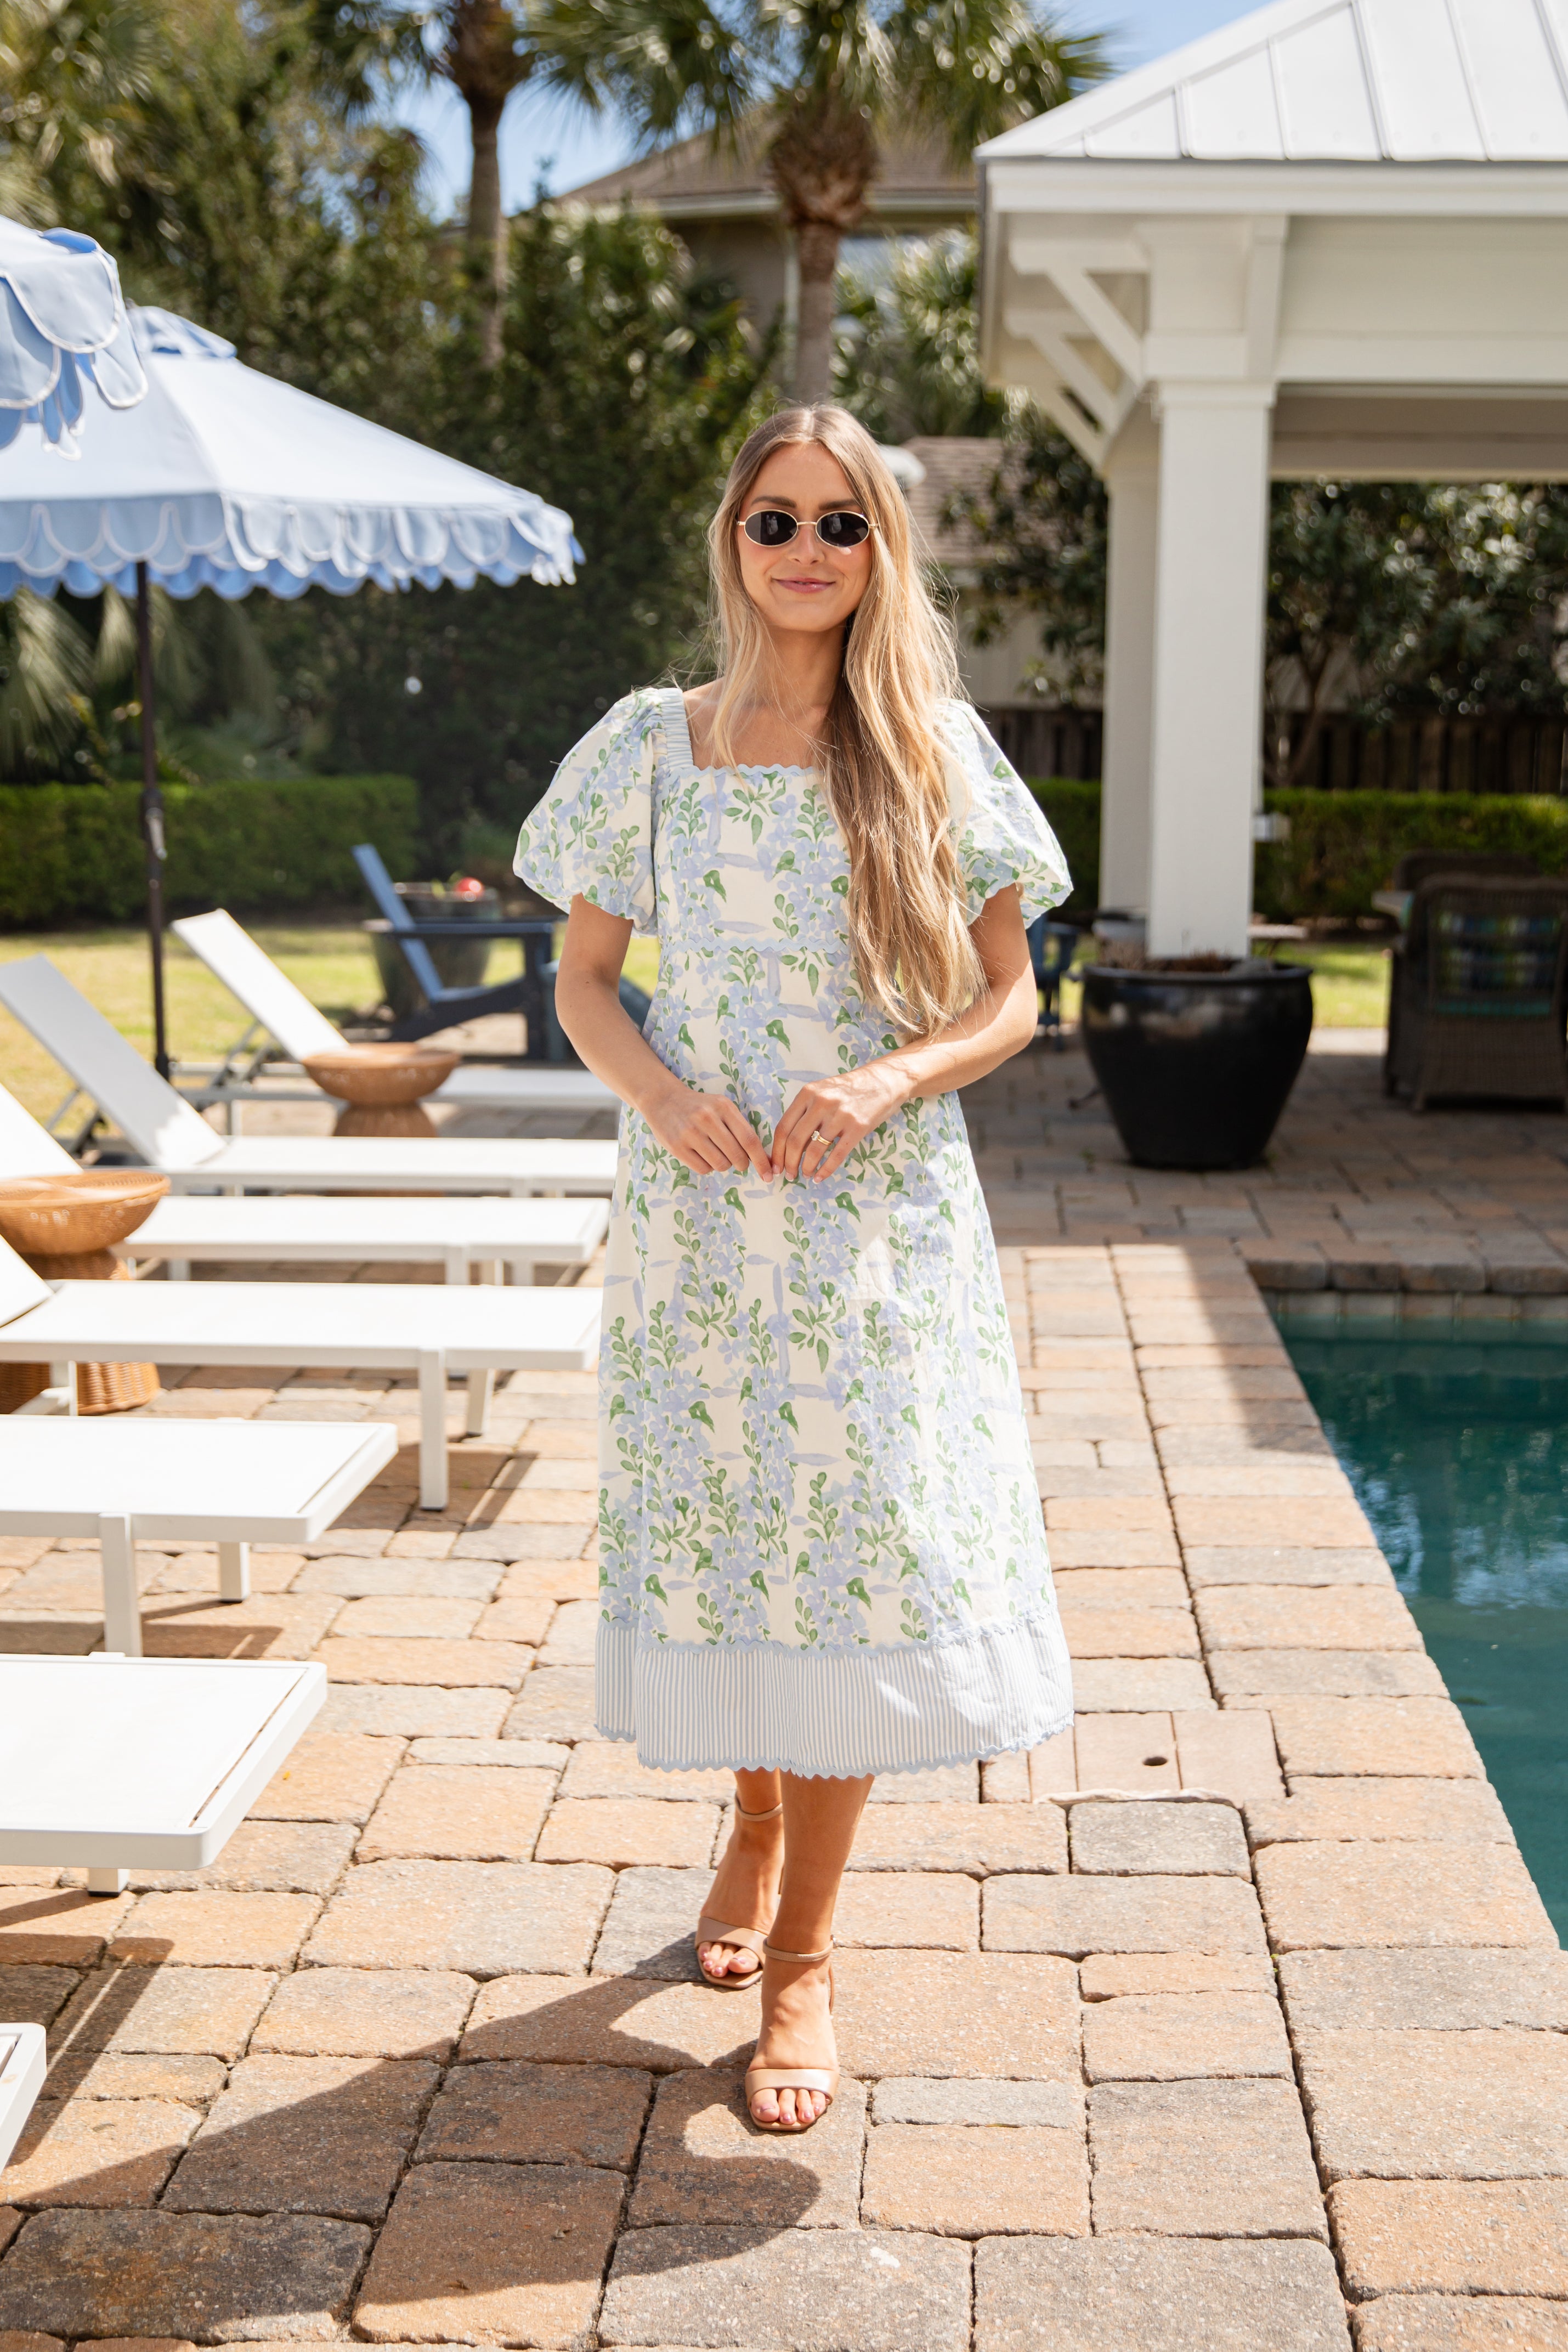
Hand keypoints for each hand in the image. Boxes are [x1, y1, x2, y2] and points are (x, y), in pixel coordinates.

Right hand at [644, 1078, 771, 1177]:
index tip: (769, 1174)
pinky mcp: (676, 1146)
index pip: (749, 1139)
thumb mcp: (721, 1108)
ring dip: (722, 1164)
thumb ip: (741, 1129)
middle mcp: (707, 1118)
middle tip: (738, 1161)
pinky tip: (701, 1154)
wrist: (663, 1099)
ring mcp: (690, 1133)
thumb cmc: (699, 1107)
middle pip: (737, 1155)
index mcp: (723, 1107)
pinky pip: (703, 1169)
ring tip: (714, 1152)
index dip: (762, 1160)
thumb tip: (763, 1159)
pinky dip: (707, 1166)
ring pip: (721, 1165)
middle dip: (742, 1163)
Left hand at [771, 1062, 911, 1180]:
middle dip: (789, 1163)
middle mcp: (821, 1103)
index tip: (775, 1165)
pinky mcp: (857, 1128)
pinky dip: (826, 1170)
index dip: (776, 1151)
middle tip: (789, 1175)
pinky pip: (837, 1155)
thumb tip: (788, 1144)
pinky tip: (820, 1177)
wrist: (883, 1081)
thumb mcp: (822, 1091)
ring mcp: (840, 1116)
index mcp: (808, 1093)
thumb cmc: (849, 1090)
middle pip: (795, 1141)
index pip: (783, 1127)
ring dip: (807, 1168)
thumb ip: (805, 1112)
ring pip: (814, 1150)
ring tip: (806, 1175)